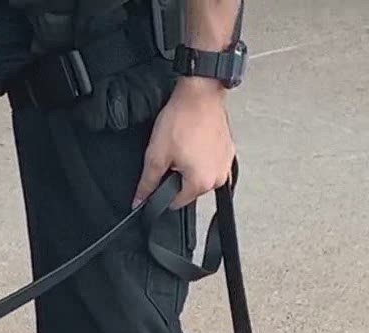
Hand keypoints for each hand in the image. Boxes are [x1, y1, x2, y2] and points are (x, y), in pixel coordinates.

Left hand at [135, 77, 234, 209]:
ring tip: (184, 145)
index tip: (160, 174)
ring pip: (200, 176)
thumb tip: (140, 200)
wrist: (200, 93)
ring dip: (190, 167)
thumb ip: (148, 183)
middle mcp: (219, 177)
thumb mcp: (156, 155)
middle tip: (172, 154)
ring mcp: (226, 164)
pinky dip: (201, 156)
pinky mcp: (229, 151)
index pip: (176, 202)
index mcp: (201, 182)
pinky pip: (211, 163)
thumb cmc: (182, 119)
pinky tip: (194, 141)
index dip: (162, 191)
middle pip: (189, 190)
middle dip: (178, 177)